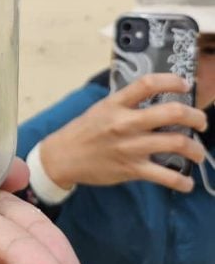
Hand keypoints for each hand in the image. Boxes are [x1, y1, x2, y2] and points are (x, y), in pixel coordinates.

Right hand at [41, 74, 206, 192]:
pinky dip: (182, 182)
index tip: (184, 85)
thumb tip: (154, 98)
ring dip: (196, 149)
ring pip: (176, 143)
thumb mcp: (102, 108)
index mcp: (117, 103)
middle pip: (172, 113)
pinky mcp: (132, 169)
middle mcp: (126, 123)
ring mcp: (131, 147)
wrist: (63, 156)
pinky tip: (186, 183)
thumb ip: (126, 102)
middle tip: (201, 122)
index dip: (172, 81)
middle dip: (196, 117)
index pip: (148, 84)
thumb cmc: (83, 130)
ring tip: (198, 152)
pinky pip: (165, 177)